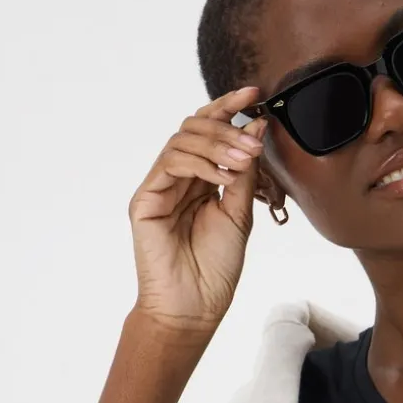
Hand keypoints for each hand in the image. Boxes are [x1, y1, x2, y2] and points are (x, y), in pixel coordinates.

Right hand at [127, 85, 270, 333]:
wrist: (194, 307)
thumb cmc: (215, 269)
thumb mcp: (240, 214)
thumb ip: (246, 173)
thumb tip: (257, 128)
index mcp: (201, 180)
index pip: (210, 132)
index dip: (229, 108)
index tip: (254, 95)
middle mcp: (178, 178)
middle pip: (194, 128)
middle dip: (226, 125)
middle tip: (254, 139)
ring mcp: (159, 186)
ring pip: (182, 141)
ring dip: (218, 144)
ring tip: (244, 160)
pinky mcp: (145, 199)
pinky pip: (171, 163)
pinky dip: (201, 164)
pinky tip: (223, 177)